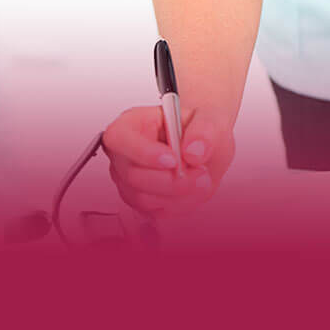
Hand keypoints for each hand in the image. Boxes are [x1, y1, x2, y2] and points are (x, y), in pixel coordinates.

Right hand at [102, 101, 235, 217]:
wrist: (205, 144)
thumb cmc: (198, 126)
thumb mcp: (209, 118)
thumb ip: (204, 130)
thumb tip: (194, 151)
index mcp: (132, 124)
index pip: (119, 138)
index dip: (144, 152)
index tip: (173, 160)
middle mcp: (124, 154)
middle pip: (133, 175)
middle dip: (171, 180)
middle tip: (200, 172)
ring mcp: (129, 180)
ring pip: (144, 198)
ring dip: (179, 193)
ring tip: (202, 177)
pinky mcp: (141, 202)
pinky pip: (155, 212)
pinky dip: (180, 204)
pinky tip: (194, 189)